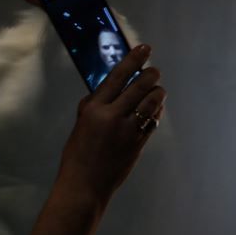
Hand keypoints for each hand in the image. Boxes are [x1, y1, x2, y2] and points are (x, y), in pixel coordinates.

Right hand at [60, 45, 165, 202]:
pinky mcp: (138, 143)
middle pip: (140, 86)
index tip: (144, 49)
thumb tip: (112, 87)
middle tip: (154, 71)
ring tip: (157, 89)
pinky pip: (153, 120)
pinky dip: (157, 110)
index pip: (117, 76)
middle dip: (151, 75)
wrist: (84, 185)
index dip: (133, 60)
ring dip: (158, 92)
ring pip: (151, 102)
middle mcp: (112, 116)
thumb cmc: (78, 153)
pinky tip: (156, 108)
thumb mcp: (81, 123)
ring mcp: (127, 131)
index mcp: (94, 109)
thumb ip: (96, 105)